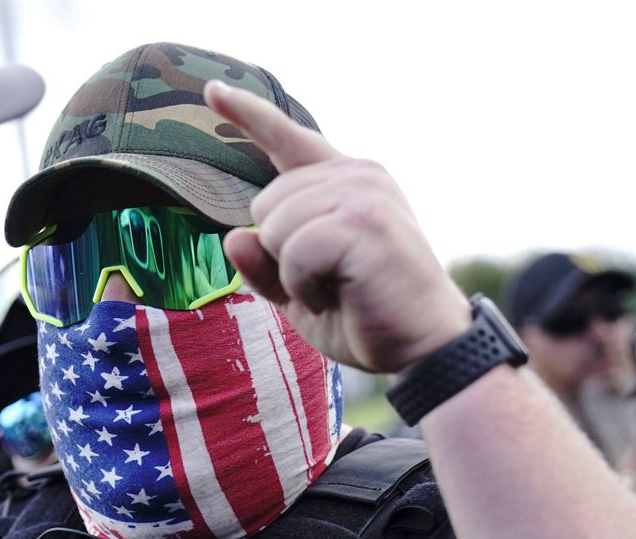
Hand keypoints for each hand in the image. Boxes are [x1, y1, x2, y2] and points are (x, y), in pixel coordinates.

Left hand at [203, 80, 469, 373]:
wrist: (425, 348)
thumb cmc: (363, 316)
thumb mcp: (296, 290)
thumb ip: (261, 262)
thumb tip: (233, 238)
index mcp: (344, 181)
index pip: (287, 139)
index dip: (246, 114)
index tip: (213, 90)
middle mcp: (357, 174)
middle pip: (263, 204)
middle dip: (278, 253)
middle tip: (327, 280)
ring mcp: (364, 192)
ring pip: (273, 227)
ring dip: (293, 273)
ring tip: (338, 287)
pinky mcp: (364, 220)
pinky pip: (292, 251)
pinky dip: (303, 284)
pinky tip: (340, 293)